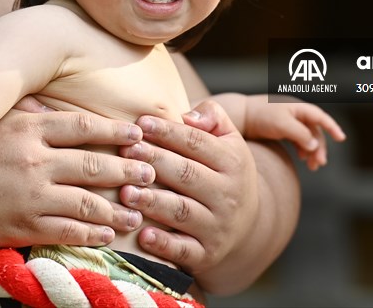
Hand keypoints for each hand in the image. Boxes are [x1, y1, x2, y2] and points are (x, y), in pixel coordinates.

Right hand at [0, 107, 152, 247]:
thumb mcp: (1, 120)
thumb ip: (34, 111)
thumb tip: (63, 104)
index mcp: (30, 129)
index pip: (83, 127)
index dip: (115, 132)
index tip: (139, 135)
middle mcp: (34, 160)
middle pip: (93, 165)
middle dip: (128, 171)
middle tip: (152, 173)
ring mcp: (30, 195)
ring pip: (86, 202)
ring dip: (117, 208)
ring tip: (139, 210)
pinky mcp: (23, 225)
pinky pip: (67, 230)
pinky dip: (92, 233)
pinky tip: (109, 233)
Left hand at [118, 100, 256, 279]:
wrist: (247, 226)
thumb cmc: (223, 172)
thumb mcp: (229, 140)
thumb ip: (212, 117)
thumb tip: (188, 116)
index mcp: (233, 162)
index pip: (197, 143)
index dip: (168, 132)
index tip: (140, 122)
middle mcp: (228, 195)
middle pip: (187, 174)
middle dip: (155, 162)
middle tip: (126, 152)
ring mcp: (218, 227)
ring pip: (182, 212)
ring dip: (152, 202)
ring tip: (125, 191)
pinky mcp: (206, 254)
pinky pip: (184, 251)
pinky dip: (163, 245)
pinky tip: (141, 235)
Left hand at [245, 98, 345, 170]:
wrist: (241, 116)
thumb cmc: (261, 116)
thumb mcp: (282, 125)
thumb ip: (300, 134)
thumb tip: (315, 144)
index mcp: (298, 108)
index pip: (320, 117)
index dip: (332, 127)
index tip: (342, 138)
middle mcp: (296, 113)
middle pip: (315, 131)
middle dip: (320, 147)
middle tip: (320, 163)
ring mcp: (289, 121)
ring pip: (308, 137)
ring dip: (312, 151)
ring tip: (313, 166)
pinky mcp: (282, 129)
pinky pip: (299, 140)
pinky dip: (303, 149)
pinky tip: (303, 159)